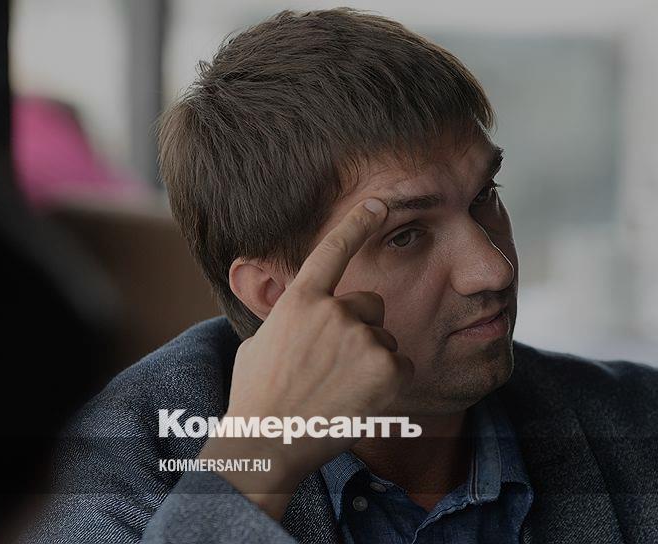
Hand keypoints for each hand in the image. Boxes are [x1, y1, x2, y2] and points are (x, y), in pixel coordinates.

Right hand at [199, 197, 413, 519]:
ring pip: (384, 338)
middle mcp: (334, 311)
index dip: (359, 222)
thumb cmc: (256, 398)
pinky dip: (388, 384)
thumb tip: (303, 312)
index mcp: (299, 301)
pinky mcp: (387, 368)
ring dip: (372, 359)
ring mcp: (362, 339)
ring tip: (339, 390)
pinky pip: (401, 366)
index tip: (381, 201)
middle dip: (360, 328)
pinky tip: (359, 402)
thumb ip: (292, 318)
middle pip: (371, 304)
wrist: (267, 444)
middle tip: (333, 366)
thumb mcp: (262, 342)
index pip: (334, 250)